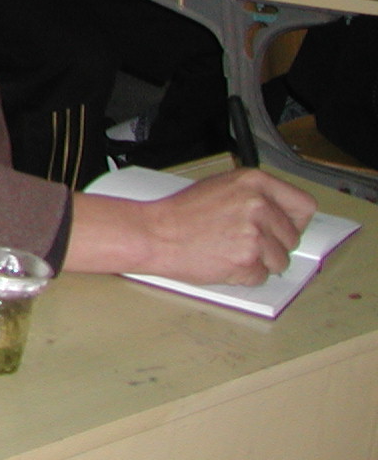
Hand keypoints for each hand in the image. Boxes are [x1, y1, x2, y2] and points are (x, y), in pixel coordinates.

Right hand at [129, 169, 314, 285]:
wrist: (155, 233)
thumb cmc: (181, 213)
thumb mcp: (220, 187)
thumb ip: (254, 196)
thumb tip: (281, 213)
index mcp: (254, 182)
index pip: (304, 205)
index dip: (294, 220)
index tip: (284, 227)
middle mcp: (258, 205)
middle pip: (293, 237)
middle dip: (273, 244)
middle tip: (244, 240)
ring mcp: (255, 233)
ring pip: (281, 261)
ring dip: (260, 262)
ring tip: (230, 249)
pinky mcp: (247, 260)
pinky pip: (262, 276)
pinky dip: (246, 275)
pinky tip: (224, 260)